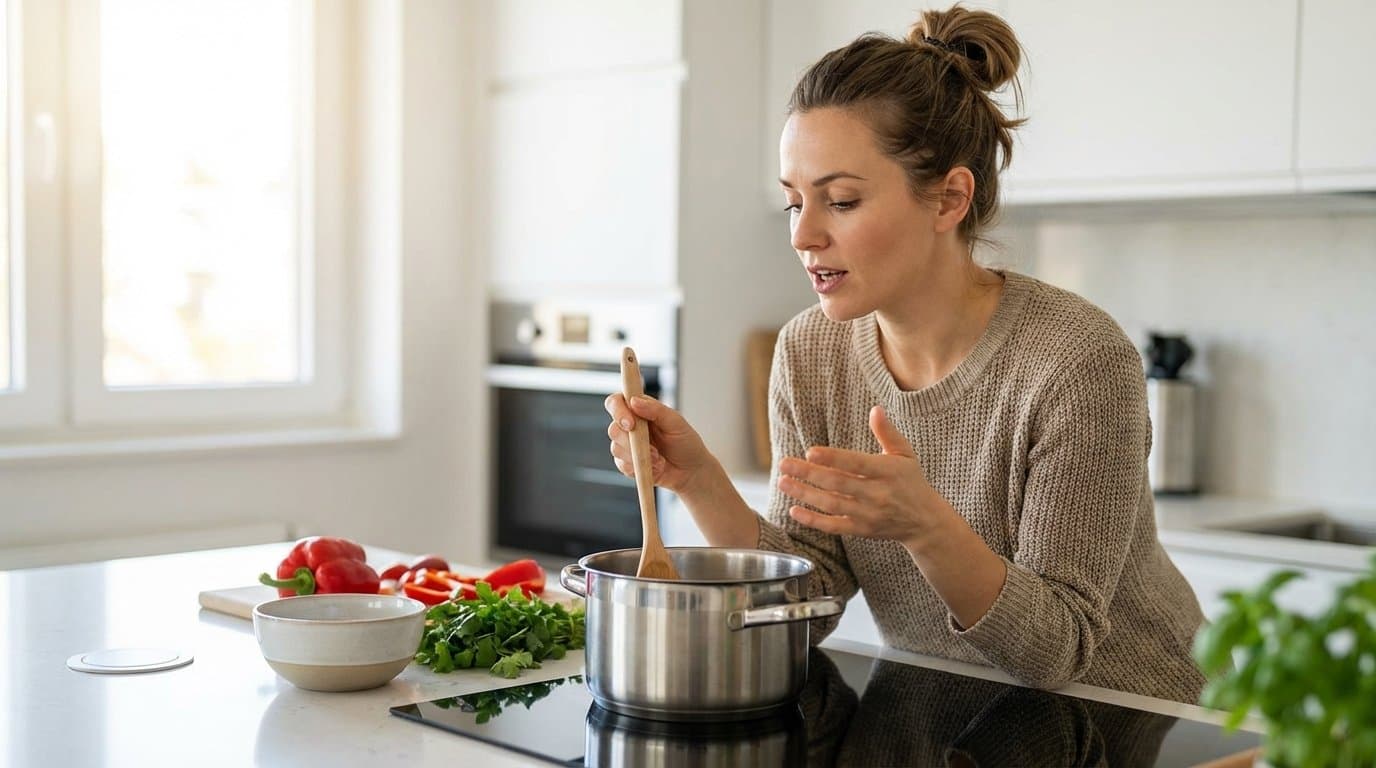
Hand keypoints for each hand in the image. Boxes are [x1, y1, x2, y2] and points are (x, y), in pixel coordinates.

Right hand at [605, 394, 712, 494]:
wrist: (691, 471)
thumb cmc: (686, 443)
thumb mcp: (676, 423)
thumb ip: (656, 410)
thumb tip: (634, 401)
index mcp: (640, 409)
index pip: (616, 402)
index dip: (618, 411)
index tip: (630, 424)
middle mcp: (630, 425)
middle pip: (613, 428)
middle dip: (630, 442)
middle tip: (653, 450)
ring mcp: (627, 445)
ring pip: (616, 448)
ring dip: (639, 456)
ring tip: (659, 460)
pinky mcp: (627, 463)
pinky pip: (622, 466)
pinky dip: (639, 468)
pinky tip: (655, 468)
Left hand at [777, 406, 947, 549]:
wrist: (925, 522)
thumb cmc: (911, 481)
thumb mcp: (905, 454)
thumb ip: (887, 433)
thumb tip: (875, 409)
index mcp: (887, 471)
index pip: (856, 464)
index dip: (832, 458)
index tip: (810, 452)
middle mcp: (878, 494)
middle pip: (838, 484)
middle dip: (809, 474)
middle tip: (783, 464)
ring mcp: (869, 515)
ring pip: (832, 504)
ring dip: (805, 494)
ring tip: (783, 482)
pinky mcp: (862, 531)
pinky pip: (834, 527)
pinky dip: (813, 521)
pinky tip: (794, 510)